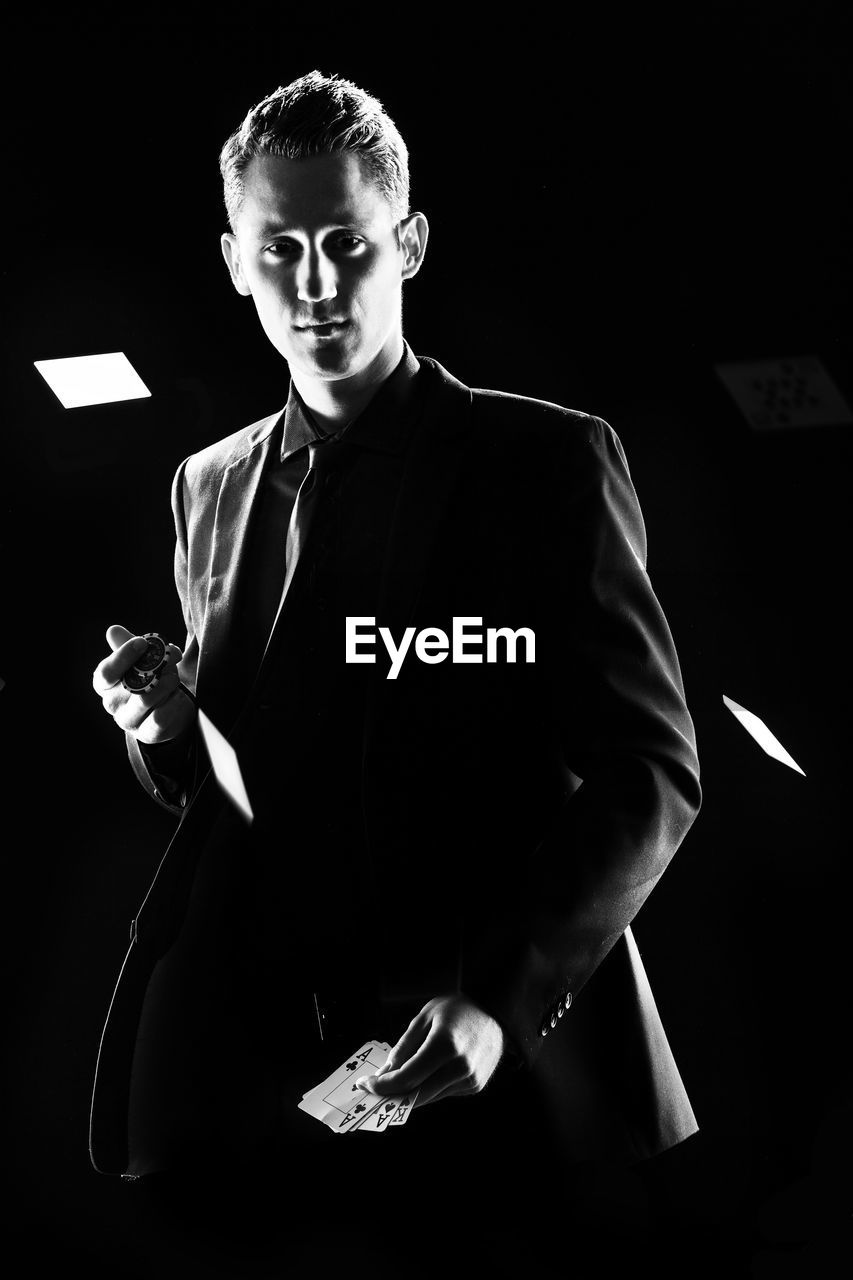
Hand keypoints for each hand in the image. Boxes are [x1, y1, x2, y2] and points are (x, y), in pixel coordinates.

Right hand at [92, 623, 195, 744]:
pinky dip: (173, 703)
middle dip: (156, 668)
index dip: (123, 656)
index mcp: (105, 684)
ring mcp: (129, 721)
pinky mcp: (148, 734)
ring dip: (166, 684)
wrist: (170, 704)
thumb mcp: (142, 657)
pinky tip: (179, 696)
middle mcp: (112, 704)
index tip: (142, 643)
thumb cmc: (151, 676)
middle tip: (172, 657)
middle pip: (131, 685)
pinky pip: (160, 719)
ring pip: (146, 701)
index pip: (106, 673)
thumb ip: (129, 644)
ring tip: (174, 678)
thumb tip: (113, 631)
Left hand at [356, 994, 504, 1106]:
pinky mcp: (475, 1086)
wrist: (496, 1011)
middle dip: (391, 1095)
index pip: (406, 1078)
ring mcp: (470, 1079)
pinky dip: (429, 1087)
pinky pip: (443, 1093)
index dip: (382, 1085)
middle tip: (373, 1091)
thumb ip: (404, 1047)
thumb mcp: (426, 1017)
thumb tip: (385, 1074)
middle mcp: (460, 1066)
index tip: (365, 1085)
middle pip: (416, 1094)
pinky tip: (426, 1073)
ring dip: (409, 1093)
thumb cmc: (459, 1009)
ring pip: (428, 1097)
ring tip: (394, 1081)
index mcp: (445, 1045)